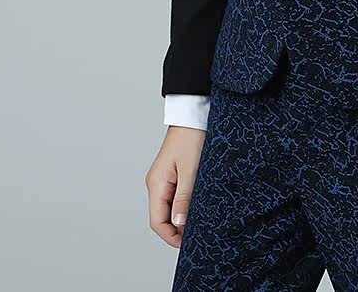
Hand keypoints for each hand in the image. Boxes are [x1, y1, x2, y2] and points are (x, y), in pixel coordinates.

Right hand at [145, 126, 205, 247]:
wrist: (193, 113)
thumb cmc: (191, 137)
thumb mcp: (191, 169)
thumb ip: (185, 197)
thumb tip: (179, 224)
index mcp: (156, 184)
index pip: (157, 222)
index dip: (171, 237)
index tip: (188, 244)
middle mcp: (156, 184)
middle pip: (162, 217)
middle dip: (178, 229)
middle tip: (198, 234)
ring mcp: (164, 179)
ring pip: (170, 208)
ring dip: (182, 217)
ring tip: (201, 221)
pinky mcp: (173, 173)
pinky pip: (176, 196)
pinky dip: (185, 204)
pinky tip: (198, 205)